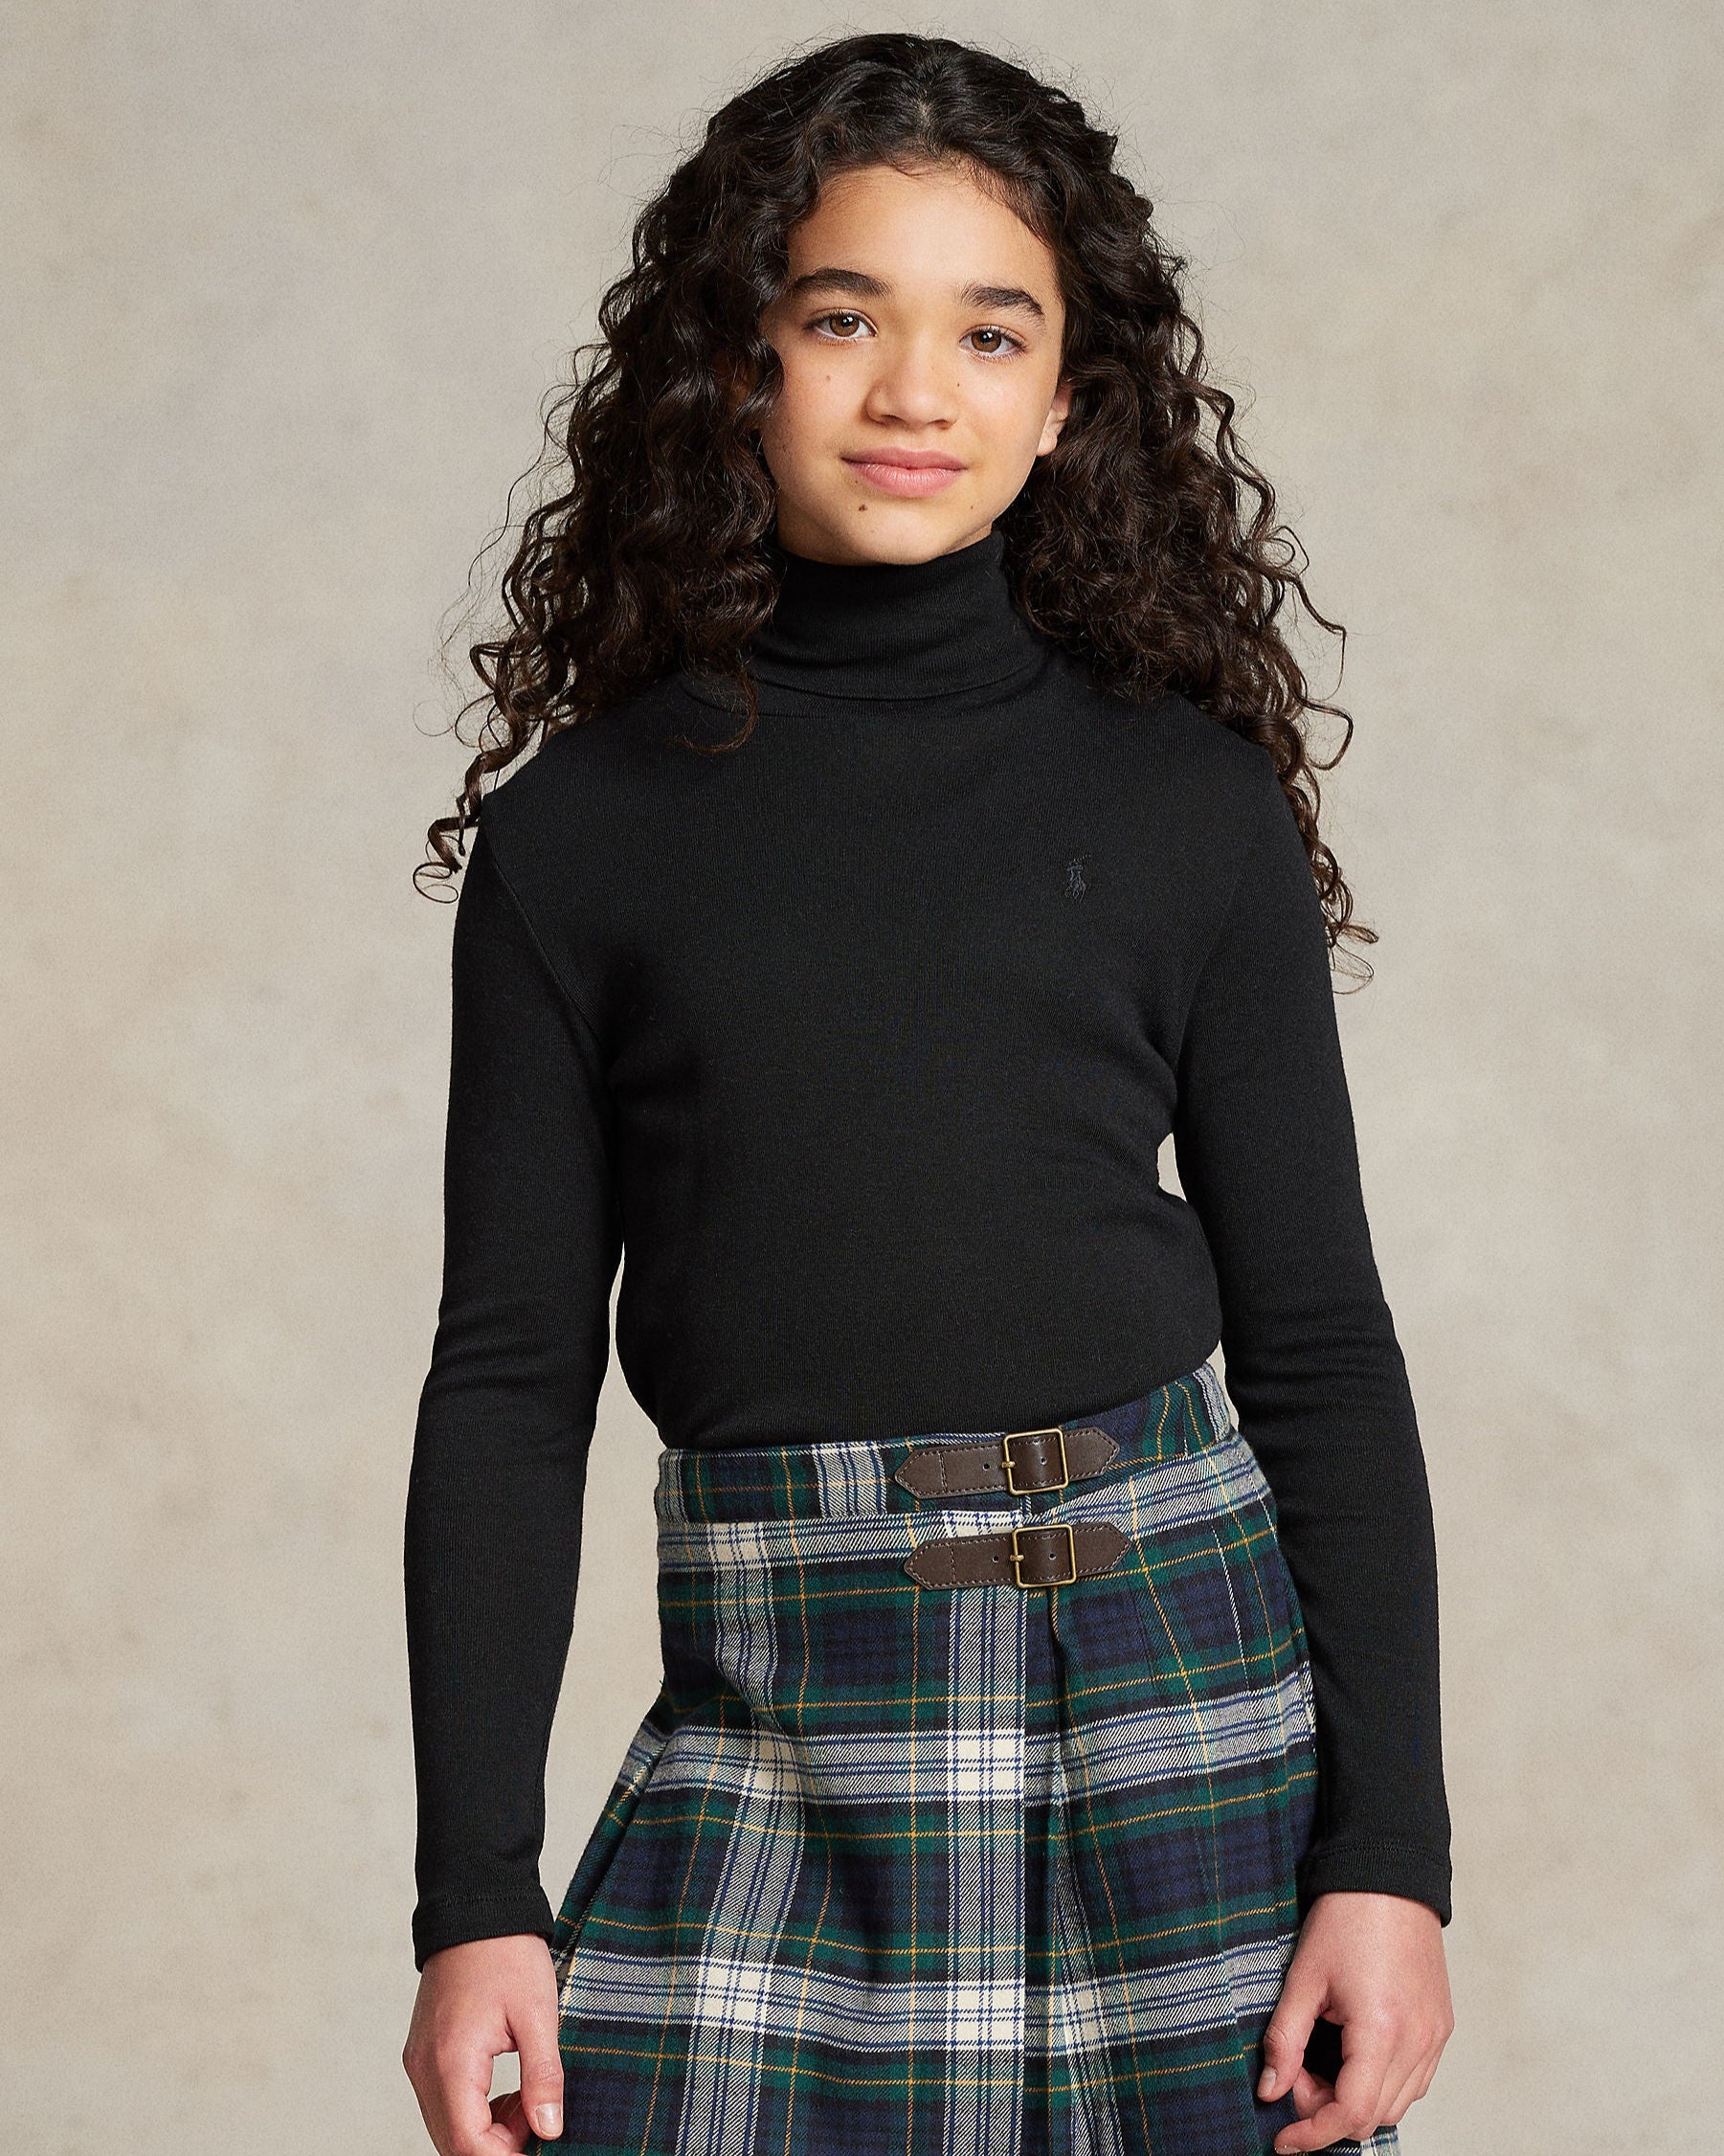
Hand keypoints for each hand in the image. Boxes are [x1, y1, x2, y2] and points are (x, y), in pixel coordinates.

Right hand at [402, 1933, 564, 2153]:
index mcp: (451, 2061)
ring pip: (447, 2127)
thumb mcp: (538, 2013)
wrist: (476, 1909)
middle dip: (497, 2146)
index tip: (541, 2146)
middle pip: (453, 2143)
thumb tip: (549, 2130)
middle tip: (539, 2118)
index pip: (467, 2143)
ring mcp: (419, 2061)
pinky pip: (444, 2103)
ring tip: (527, 2098)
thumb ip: (542, 2076)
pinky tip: (507, 2089)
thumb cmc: (507, 1953)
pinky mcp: (423, 2053)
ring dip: (487, 2131)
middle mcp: (424, 2068)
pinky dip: (475, 2111)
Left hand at [1257, 1890, 1452, 2149]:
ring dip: (1355, 2099)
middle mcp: (1418, 2041)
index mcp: (1382, 2030)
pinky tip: (1351, 2054)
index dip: (1314, 2133)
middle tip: (1297, 2073)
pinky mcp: (1441, 2026)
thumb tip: (1270, 2090)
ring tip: (1321, 2059)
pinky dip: (1381, 2083)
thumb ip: (1283, 2039)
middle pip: (1375, 2117)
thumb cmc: (1346, 1917)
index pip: (1353, 2113)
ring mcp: (1435, 2036)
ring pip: (1397, 2104)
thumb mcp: (1303, 1976)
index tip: (1283, 2138)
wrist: (1390, 1875)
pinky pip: (1414, 2080)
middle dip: (1328, 2110)